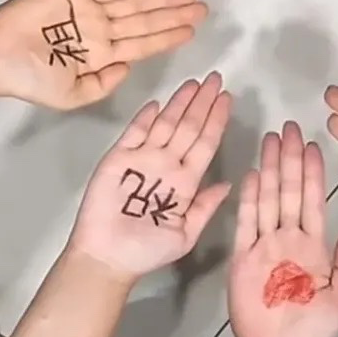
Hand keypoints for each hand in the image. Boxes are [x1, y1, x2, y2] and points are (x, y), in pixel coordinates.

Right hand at [0, 0, 207, 108]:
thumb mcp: (71, 96)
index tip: (192, 32)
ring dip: (162, 0)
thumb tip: (128, 69)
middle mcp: (101, 32)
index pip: (144, 46)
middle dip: (175, 16)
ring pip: (135, 4)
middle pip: (146, 22)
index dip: (168, 38)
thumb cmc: (30, 79)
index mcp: (102, 56)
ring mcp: (90, 10)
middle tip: (204, 9)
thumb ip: (102, 85)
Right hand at [65, 73, 232, 278]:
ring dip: (179, 103)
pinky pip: (134, 134)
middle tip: (216, 78)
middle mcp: (168, 164)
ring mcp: (143, 159)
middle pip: (189, 127)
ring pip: (165, 124)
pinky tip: (158, 103)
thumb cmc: (147, 251)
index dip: (216, 120)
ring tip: (194, 83)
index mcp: (186, 181)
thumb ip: (205, 207)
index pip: (206, 143)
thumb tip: (229, 183)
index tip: (228, 99)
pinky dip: (145, 118)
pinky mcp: (118, 159)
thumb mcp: (186, 234)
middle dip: (203, 103)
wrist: (108, 258)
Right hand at [228, 122, 337, 336]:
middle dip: (291, 159)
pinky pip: (247, 224)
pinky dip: (249, 200)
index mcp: (314, 245)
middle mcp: (289, 238)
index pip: (314, 200)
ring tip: (271, 140)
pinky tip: (251, 175)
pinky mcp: (244, 259)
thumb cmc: (313, 330)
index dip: (314, 173)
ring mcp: (266, 246)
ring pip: (269, 199)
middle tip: (290, 127)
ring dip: (270, 169)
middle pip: (290, 191)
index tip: (314, 145)